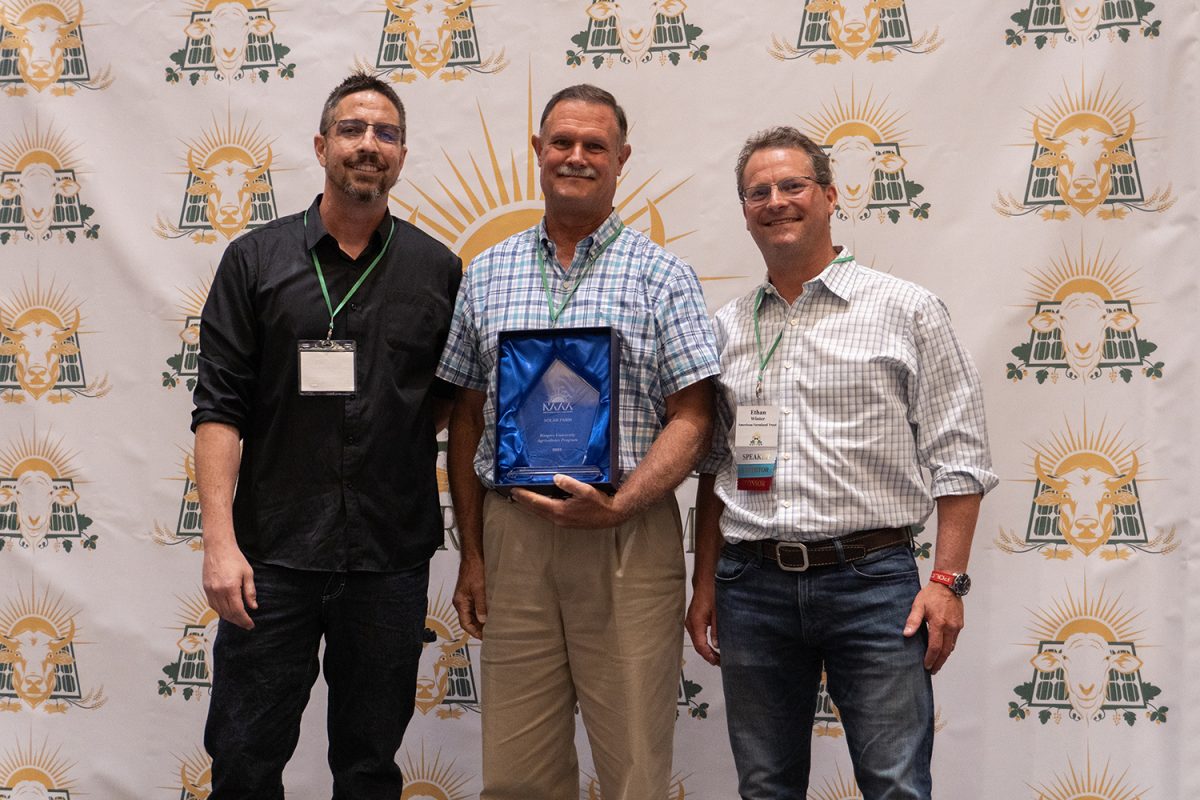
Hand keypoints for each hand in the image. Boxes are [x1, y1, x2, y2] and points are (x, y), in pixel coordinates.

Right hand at [203, 539, 256, 629]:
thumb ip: (250, 592)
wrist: (218, 548)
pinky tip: (227, 612)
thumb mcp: (248, 573)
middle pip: (228, 613)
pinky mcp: (206, 589)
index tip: (250, 625)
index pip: (238, 610)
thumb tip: (253, 607)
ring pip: (219, 611)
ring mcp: (210, 590)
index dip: (244, 620)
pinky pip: (212, 605)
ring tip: (238, 620)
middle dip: (238, 621)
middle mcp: (218, 591)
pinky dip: (220, 611)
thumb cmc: (234, 558)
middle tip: (246, 625)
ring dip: (229, 618)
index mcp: (230, 587)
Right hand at [453, 555, 486, 638]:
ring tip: (491, 626)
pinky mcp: (471, 593)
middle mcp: (461, 601)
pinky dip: (482, 612)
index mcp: (460, 602)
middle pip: (468, 620)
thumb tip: (483, 620)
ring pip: (472, 614)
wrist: (474, 557)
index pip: (465, 623)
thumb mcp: (479, 589)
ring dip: (480, 621)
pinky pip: (475, 607)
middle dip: (478, 628)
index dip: (474, 632)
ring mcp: (465, 597)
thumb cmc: (474, 569)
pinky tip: (490, 614)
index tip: (483, 637)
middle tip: (489, 634)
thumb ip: (481, 605)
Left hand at [511, 474, 630, 528]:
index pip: (536, 502)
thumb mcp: (586, 490)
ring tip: (523, 498)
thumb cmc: (599, 502)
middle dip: (524, 501)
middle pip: (535, 509)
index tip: (513, 489)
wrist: (612, 516)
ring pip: (541, 513)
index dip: (524, 495)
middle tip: (513, 493)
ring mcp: (562, 522)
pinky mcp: (567, 522)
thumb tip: (556, 477)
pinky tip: (540, 503)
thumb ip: (569, 484)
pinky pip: (548, 515)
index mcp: (560, 510)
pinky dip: (541, 509)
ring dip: (531, 506)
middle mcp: (558, 518)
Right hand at [685, 583, 720, 665]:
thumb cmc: (711, 593)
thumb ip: (716, 630)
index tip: (716, 662)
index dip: (708, 656)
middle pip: (697, 645)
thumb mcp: (718, 613)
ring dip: (706, 649)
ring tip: (716, 656)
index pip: (700, 645)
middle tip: (719, 662)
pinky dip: (703, 642)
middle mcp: (690, 623)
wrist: (705, 581)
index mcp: (696, 623)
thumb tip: (716, 645)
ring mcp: (690, 621)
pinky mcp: (692, 619)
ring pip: (697, 641)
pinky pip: (696, 635)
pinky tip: (711, 645)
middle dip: (708, 655)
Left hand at [904, 582, 963, 673]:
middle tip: (932, 670)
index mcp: (938, 623)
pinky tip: (943, 650)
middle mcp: (950, 627)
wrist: (948, 585)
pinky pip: (954, 640)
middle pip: (945, 651)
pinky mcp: (960, 625)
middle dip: (939, 662)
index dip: (930, 658)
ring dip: (944, 657)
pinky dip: (949, 648)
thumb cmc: (932, 594)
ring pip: (951, 647)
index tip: (926, 666)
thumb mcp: (918, 605)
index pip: (935, 647)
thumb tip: (907, 634)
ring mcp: (956, 626)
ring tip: (937, 663)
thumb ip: (913, 620)